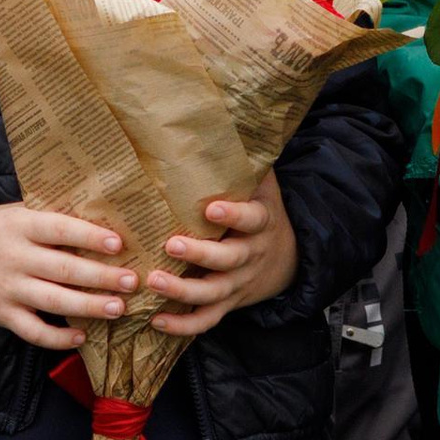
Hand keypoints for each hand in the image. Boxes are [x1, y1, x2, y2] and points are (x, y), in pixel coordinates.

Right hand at [0, 204, 136, 352]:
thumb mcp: (17, 213)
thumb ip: (50, 218)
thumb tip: (102, 218)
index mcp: (21, 226)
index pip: (60, 229)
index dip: (89, 237)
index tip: (118, 243)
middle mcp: (15, 257)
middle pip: (64, 269)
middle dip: (101, 277)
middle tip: (132, 281)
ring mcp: (8, 288)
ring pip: (54, 301)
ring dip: (89, 306)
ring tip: (119, 308)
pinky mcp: (1, 314)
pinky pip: (33, 331)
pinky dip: (57, 338)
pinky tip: (82, 336)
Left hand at [151, 173, 299, 339]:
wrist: (286, 258)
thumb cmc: (260, 211)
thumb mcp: (262, 184)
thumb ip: (242, 159)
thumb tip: (221, 114)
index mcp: (261, 222)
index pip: (252, 218)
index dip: (234, 215)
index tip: (211, 207)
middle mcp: (250, 255)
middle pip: (229, 259)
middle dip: (201, 254)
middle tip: (171, 244)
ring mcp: (238, 283)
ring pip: (214, 293)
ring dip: (183, 290)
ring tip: (153, 281)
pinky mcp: (227, 304)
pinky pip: (207, 320)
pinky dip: (183, 325)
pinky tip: (156, 320)